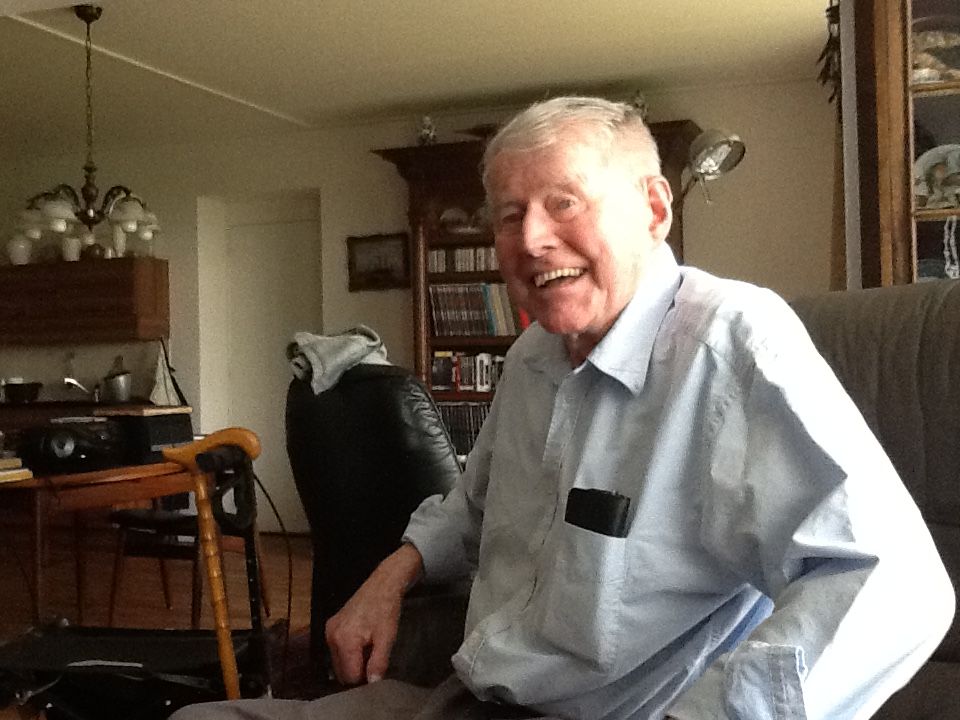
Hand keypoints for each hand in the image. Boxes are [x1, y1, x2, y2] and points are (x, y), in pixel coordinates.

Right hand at [325, 543, 423, 684]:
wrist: (382, 584)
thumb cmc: (386, 609)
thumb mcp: (387, 637)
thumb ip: (378, 662)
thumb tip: (372, 684)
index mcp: (345, 640)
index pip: (350, 676)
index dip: (364, 679)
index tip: (376, 672)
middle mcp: (331, 637)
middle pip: (341, 672)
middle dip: (357, 672)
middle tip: (374, 661)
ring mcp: (329, 631)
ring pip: (338, 662)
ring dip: (352, 663)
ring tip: (369, 650)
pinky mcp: (330, 626)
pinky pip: (336, 650)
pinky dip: (348, 653)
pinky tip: (362, 644)